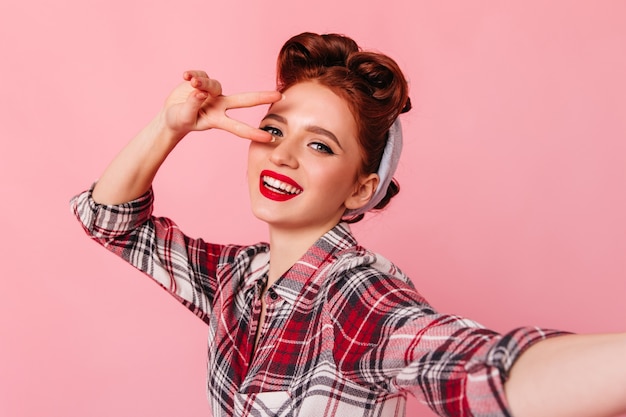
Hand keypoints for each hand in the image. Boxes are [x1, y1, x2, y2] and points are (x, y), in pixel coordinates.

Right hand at [161, 70, 281, 141]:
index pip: (238, 127)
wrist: (170, 115)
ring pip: (213, 84)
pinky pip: (200, 75)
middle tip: (280, 96)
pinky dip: (193, 75)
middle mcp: (219, 105)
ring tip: (191, 82)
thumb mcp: (183, 118)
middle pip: (244, 100)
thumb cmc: (179, 121)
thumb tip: (200, 92)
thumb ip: (191, 106)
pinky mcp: (203, 81)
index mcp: (218, 120)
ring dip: (202, 82)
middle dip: (262, 98)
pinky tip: (185, 77)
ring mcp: (212, 93)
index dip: (253, 132)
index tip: (269, 138)